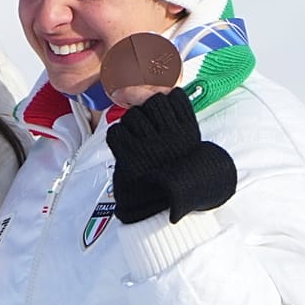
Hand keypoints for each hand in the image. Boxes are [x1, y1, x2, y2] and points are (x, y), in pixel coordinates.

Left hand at [106, 88, 235, 223]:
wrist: (162, 209)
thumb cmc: (171, 179)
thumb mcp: (183, 149)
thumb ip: (174, 124)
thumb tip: (155, 95)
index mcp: (188, 132)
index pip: (174, 96)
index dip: (162, 97)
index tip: (157, 106)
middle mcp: (171, 135)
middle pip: (152, 101)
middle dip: (144, 109)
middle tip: (143, 126)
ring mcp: (151, 143)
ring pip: (133, 115)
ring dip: (129, 124)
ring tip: (135, 141)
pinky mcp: (130, 154)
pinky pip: (116, 132)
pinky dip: (117, 138)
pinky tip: (124, 149)